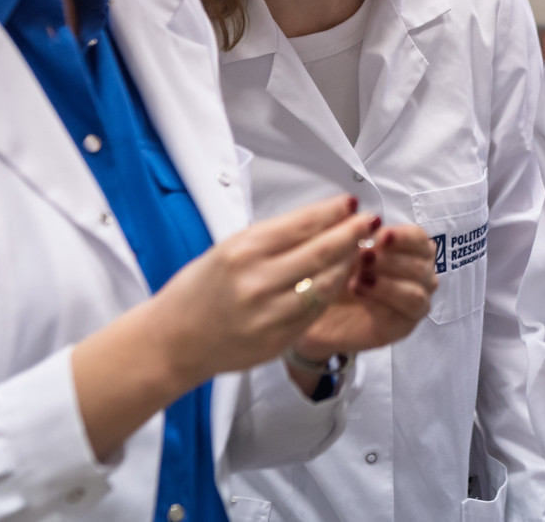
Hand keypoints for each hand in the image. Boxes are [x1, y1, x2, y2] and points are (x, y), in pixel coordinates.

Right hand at [150, 195, 378, 387]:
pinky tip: (342, 278)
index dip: (333, 212)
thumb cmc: (198, 290)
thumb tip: (319, 220)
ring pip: (326, 283)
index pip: (302, 225)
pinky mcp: (278, 339)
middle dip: (352, 233)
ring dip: (349, 263)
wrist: (173, 341)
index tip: (352, 203)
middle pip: (321, 252)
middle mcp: (257, 281)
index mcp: (243, 251)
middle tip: (370, 221)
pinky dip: (333, 291)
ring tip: (361, 249)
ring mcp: (270, 314)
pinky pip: (317, 310)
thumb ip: (273, 238)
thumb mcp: (228, 250)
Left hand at [294, 223, 438, 359]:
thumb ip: (357, 231)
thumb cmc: (333, 271)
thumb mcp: (342, 247)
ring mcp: (415, 301)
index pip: (419, 238)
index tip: (381, 234)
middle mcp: (418, 275)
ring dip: (388, 280)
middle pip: (422, 263)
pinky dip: (386, 296)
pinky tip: (360, 290)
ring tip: (358, 277)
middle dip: (391, 259)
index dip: (403, 236)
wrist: (314, 307)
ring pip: (418, 289)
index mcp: (409, 250)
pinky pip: (410, 308)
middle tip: (363, 257)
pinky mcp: (405, 324)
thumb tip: (367, 217)